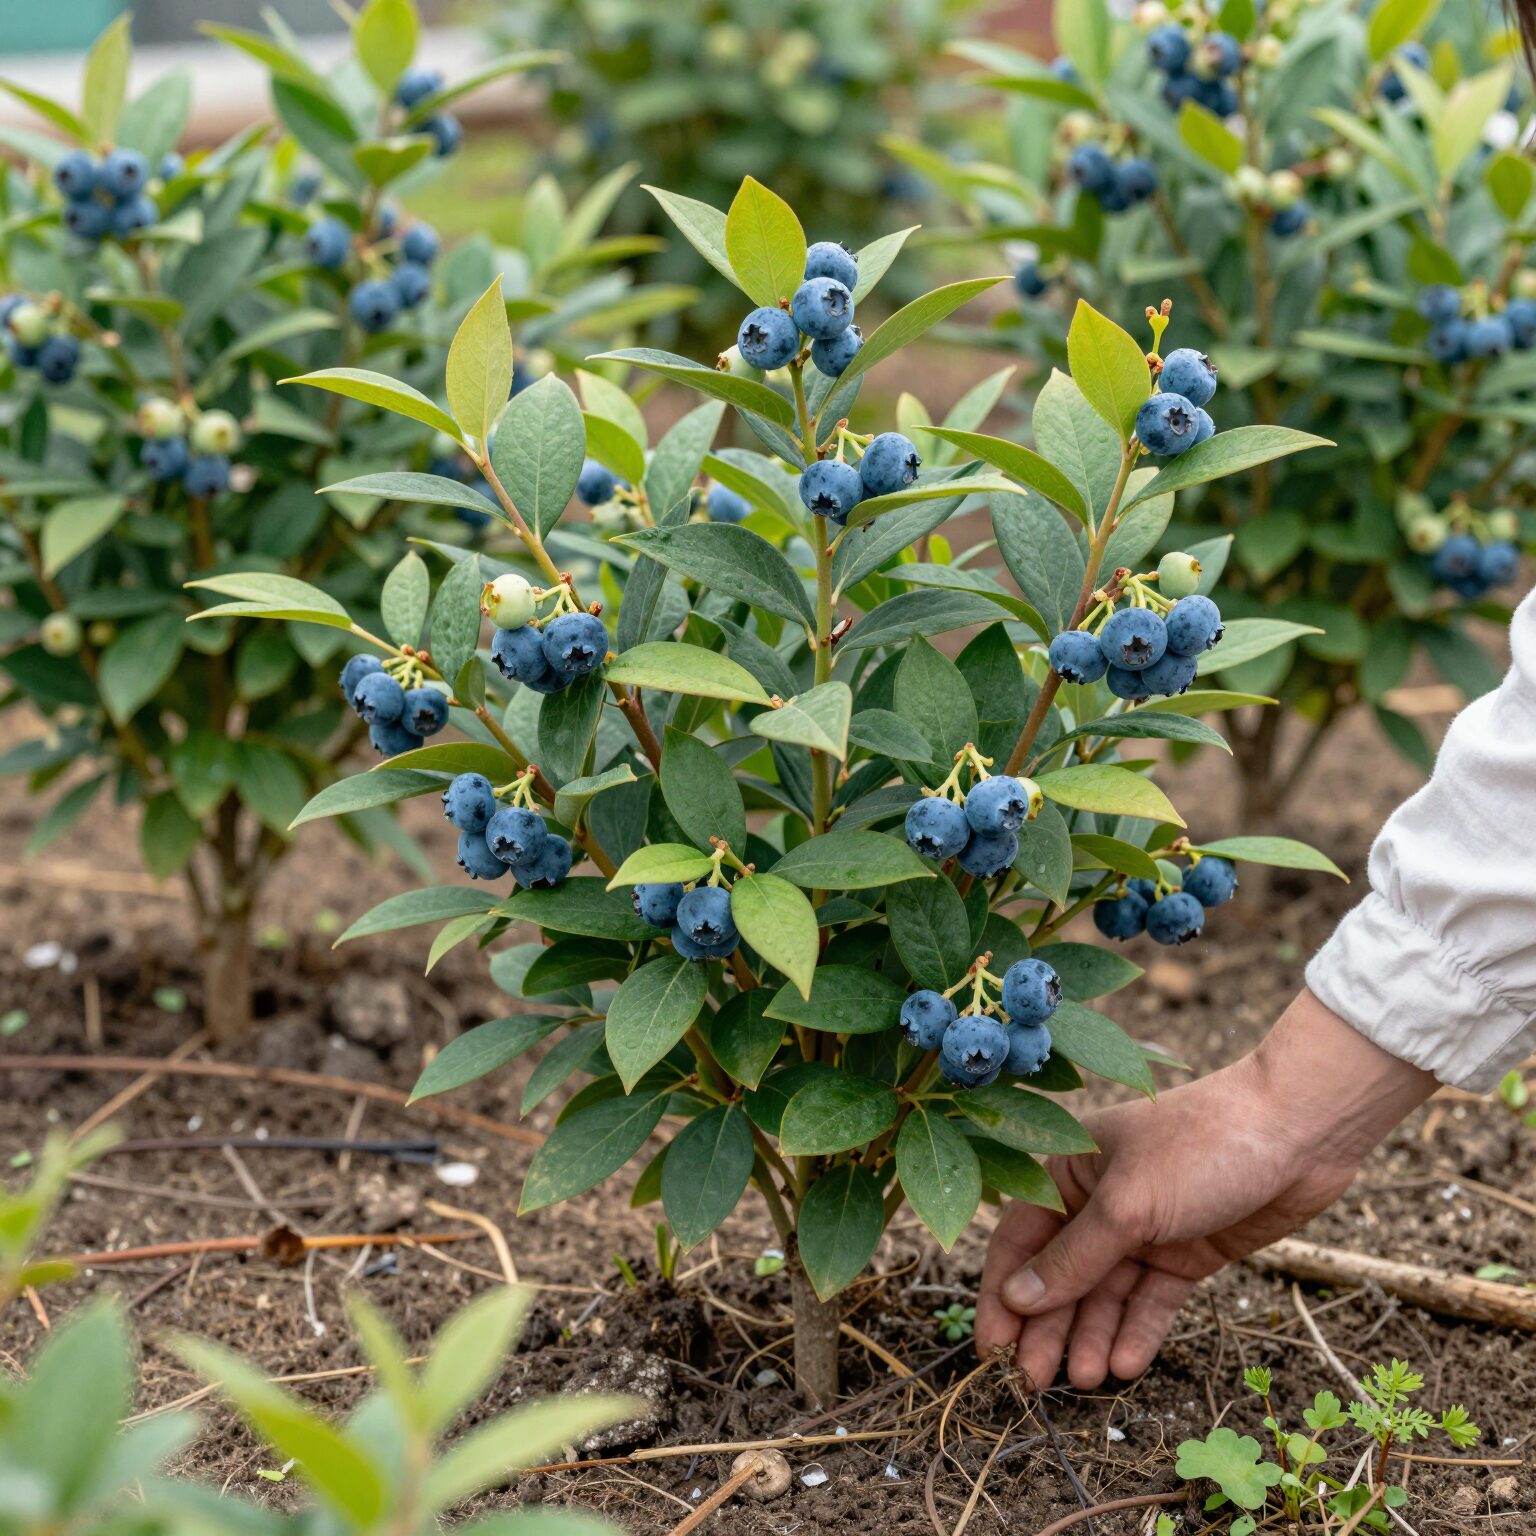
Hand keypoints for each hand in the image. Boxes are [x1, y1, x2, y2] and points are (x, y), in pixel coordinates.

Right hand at [974, 989, 1436, 1388]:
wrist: (1296, 1132)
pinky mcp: (1188, 1251)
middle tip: (1036, 1381)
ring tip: (1086, 1381)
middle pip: (1062, 1274)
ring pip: (1107, 1293)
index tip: (993, 1349)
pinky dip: (1139, 1330)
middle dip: (1048, 1327)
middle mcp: (1101, 1201)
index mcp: (1071, 1170)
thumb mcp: (1128, 1205)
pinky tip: (1126, 1363)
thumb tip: (1017, 1298)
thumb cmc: (1199, 1146)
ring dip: (1092, 1335)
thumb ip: (1074, 1258)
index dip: (1004, 1293)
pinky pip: (1153, 1299)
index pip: (1021, 1239)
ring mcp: (1147, 1229)